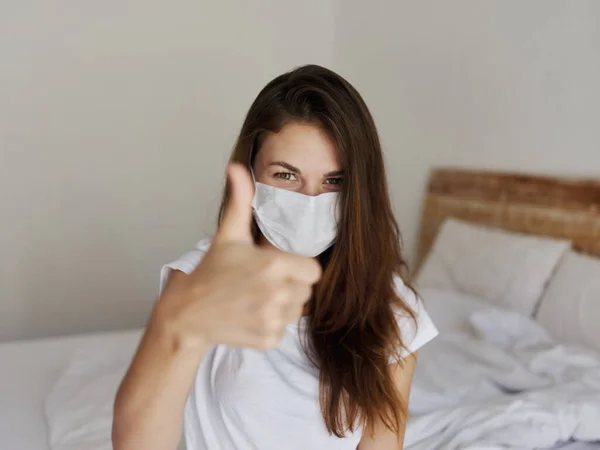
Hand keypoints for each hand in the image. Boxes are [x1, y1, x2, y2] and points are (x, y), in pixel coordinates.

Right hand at [154, 164, 321, 349]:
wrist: (188, 312)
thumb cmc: (212, 271)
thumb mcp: (228, 235)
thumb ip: (240, 201)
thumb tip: (237, 167)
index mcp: (273, 265)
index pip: (313, 270)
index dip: (299, 268)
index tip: (279, 267)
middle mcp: (276, 294)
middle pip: (306, 291)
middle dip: (291, 286)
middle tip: (263, 282)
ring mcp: (271, 319)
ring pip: (297, 311)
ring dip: (283, 306)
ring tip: (256, 298)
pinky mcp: (267, 339)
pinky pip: (284, 330)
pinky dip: (271, 325)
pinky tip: (251, 315)